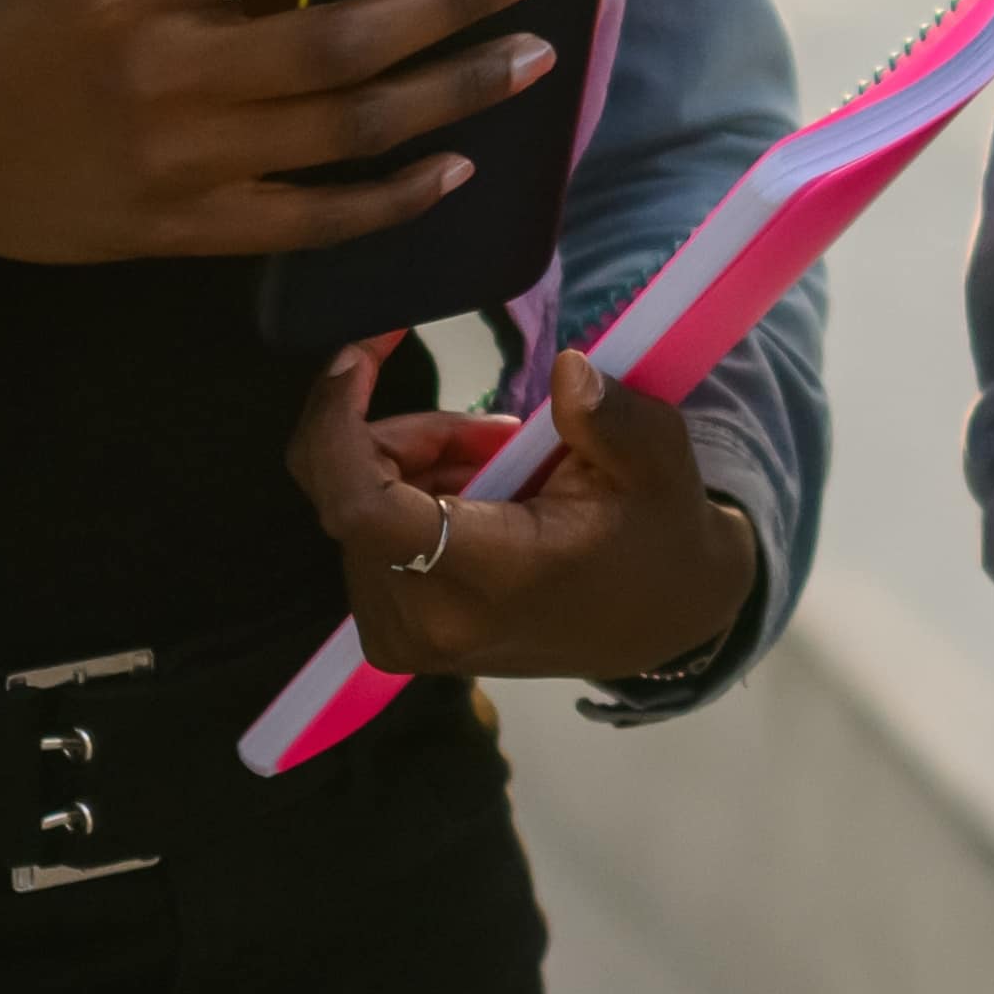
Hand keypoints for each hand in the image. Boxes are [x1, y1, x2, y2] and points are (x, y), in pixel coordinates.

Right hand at [0, 0, 563, 284]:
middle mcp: (165, 70)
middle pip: (342, 38)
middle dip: (454, 4)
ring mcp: (179, 159)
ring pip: (344, 130)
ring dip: (450, 95)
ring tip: (525, 59)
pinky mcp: (179, 229)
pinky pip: (308, 220)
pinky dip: (388, 200)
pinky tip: (451, 170)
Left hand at [291, 348, 757, 690]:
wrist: (657, 619)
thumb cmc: (655, 532)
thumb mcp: (655, 459)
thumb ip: (607, 415)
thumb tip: (566, 369)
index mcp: (492, 576)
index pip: (361, 508)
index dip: (336, 422)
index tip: (359, 356)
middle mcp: (429, 621)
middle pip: (354, 492)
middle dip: (409, 437)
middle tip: (501, 430)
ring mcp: (405, 637)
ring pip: (355, 509)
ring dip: (414, 465)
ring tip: (506, 467)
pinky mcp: (395, 638)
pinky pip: (363, 539)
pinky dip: (407, 496)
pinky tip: (479, 495)